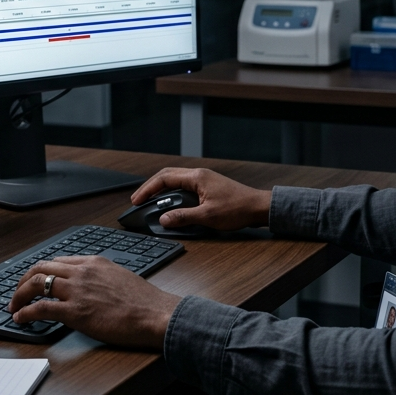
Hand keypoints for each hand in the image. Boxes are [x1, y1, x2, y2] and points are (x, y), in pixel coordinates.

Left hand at [7, 256, 180, 348]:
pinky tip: (20, 318)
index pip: (58, 261)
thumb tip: (90, 288)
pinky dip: (26, 312)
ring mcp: (77, 290)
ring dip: (19, 294)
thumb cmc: (144, 302)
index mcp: (94, 262)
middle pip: (41, 267)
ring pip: (37, 283)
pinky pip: (41, 308)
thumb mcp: (120, 277)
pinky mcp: (75, 312)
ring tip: (13, 306)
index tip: (34, 280)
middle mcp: (82, 271)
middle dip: (24, 280)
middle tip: (17, 292)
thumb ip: (101, 278)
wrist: (155, 314)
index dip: (41, 271)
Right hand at [131, 167, 270, 230]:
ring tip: (150, 202)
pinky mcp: (207, 187)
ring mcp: (203, 180)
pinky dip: (172, 194)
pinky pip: (184, 187)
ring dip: (161, 190)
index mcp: (196, 177)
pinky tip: (170, 204)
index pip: (164, 178)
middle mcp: (198, 175)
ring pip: (175, 181)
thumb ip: (183, 217)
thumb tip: (164, 219)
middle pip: (167, 176)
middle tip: (138, 200)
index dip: (147, 189)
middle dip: (150, 187)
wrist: (258, 207)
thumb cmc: (238, 208)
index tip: (137, 200)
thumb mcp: (208, 216)